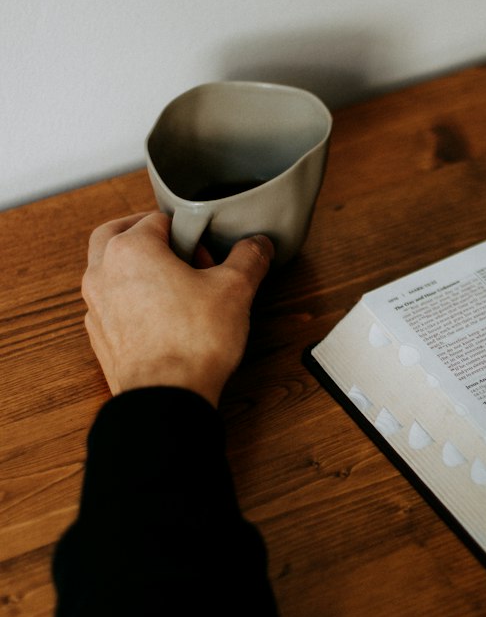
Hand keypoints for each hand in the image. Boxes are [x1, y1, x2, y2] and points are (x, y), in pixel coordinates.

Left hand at [82, 212, 273, 405]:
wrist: (165, 397)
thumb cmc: (191, 342)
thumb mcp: (234, 290)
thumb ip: (248, 258)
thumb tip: (258, 245)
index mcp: (131, 248)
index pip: (158, 219)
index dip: (191, 236)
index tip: (208, 257)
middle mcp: (103, 271)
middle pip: (117, 233)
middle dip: (147, 236)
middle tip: (178, 254)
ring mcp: (96, 305)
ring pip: (107, 268)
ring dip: (135, 267)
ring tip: (171, 285)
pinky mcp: (100, 335)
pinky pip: (109, 303)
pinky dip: (128, 299)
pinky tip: (158, 316)